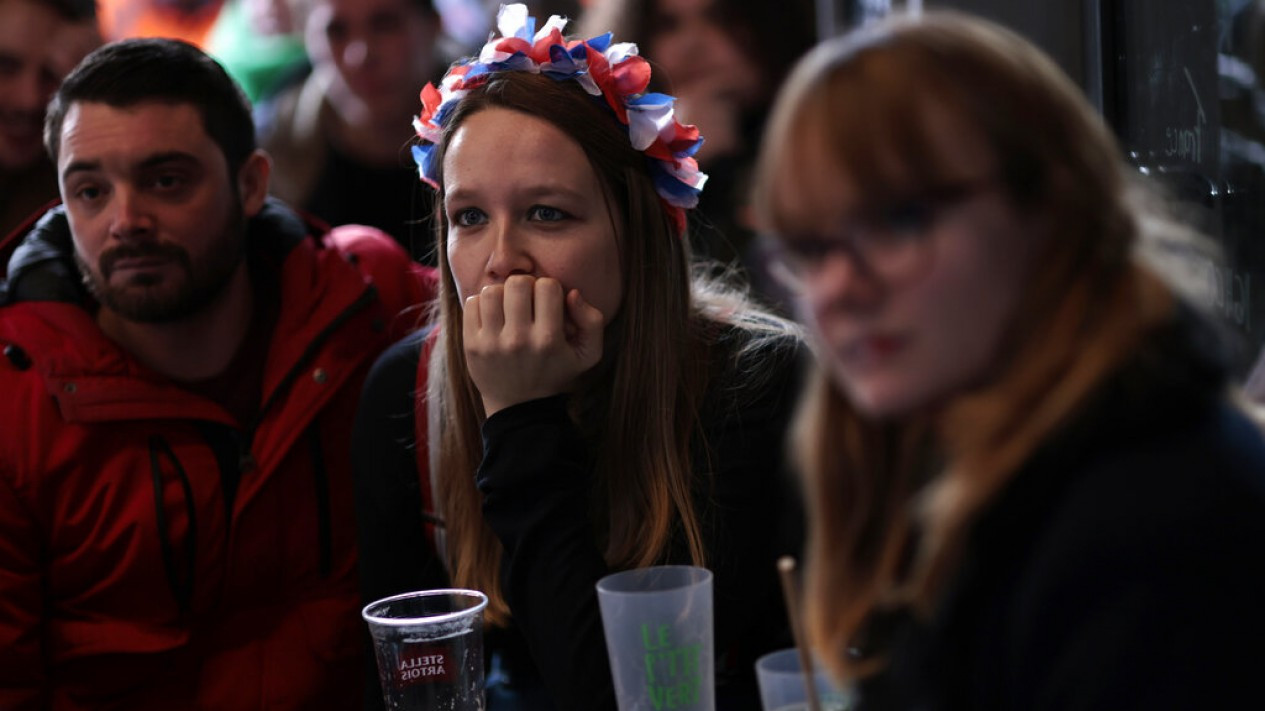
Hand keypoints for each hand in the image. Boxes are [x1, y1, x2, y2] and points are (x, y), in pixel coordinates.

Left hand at [462, 275, 605, 416]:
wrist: (519, 406)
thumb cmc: (555, 372)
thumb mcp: (588, 354)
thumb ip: (592, 321)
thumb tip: (572, 293)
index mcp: (549, 339)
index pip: (547, 286)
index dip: (549, 288)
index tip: (547, 303)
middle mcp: (519, 340)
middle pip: (517, 284)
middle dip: (525, 285)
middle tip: (526, 299)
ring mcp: (491, 343)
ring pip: (492, 291)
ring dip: (502, 293)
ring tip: (508, 306)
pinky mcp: (471, 346)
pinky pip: (472, 304)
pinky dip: (482, 303)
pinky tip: (492, 315)